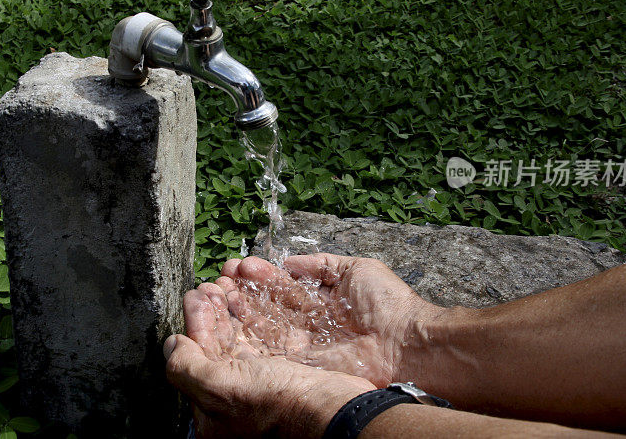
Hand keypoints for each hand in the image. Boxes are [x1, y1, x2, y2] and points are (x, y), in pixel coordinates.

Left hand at [164, 284, 373, 438]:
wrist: (334, 412)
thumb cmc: (277, 404)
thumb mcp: (219, 389)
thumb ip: (187, 366)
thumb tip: (170, 345)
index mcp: (215, 412)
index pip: (197, 359)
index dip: (195, 324)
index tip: (195, 295)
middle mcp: (236, 400)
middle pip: (218, 347)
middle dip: (212, 313)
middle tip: (210, 285)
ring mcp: (262, 386)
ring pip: (241, 339)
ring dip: (232, 309)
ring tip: (228, 282)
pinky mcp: (285, 373)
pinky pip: (264, 340)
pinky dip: (257, 317)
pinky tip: (253, 296)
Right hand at [218, 253, 444, 385]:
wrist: (405, 342)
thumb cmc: (388, 302)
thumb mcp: (355, 268)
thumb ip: (320, 264)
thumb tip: (290, 262)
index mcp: (322, 300)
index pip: (285, 287)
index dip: (263, 276)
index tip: (241, 264)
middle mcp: (310, 322)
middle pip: (270, 305)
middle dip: (245, 289)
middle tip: (223, 274)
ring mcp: (305, 344)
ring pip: (265, 325)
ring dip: (241, 307)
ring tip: (220, 289)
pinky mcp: (303, 364)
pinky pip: (271, 348)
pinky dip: (249, 332)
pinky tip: (232, 313)